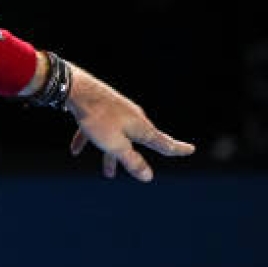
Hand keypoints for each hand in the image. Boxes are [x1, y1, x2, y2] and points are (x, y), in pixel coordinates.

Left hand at [64, 63, 194, 181]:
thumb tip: (148, 177)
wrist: (76, 89)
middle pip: (140, 141)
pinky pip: (98, 129)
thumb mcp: (115, 145)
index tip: (191, 149)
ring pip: (117, 138)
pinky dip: (90, 139)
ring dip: (112, 155)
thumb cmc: (98, 118)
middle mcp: (132, 118)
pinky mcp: (101, 108)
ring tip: (108, 173)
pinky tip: (75, 150)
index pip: (164, 143)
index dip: (178, 149)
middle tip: (150, 165)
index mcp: (141, 128)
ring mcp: (117, 112)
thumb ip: (132, 161)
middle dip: (140, 157)